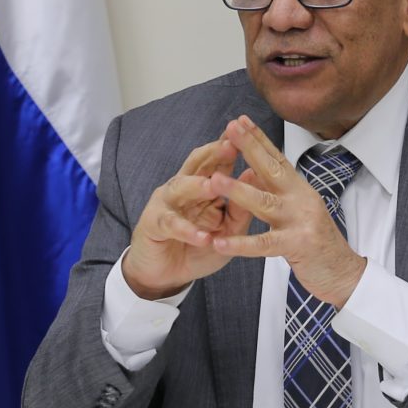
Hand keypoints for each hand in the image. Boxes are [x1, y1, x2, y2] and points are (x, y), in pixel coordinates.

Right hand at [119, 134, 243, 300]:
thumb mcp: (227, 231)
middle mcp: (181, 188)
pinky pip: (171, 224)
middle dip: (213, 154)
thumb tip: (254, 178)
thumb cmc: (197, 248)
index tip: (246, 132)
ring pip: (180, 188)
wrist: (164, 275)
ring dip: (197, 186)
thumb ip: (240, 209)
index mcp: (200, 186)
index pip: (216, 161)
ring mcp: (165, 204)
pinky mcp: (153, 224)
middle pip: (196, 165)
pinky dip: (188, 230)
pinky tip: (202, 236)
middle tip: (230, 146)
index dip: (229, 147)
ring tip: (214, 186)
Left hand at [205, 117, 366, 307]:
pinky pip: (263, 244)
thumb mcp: (299, 209)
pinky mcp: (297, 245)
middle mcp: (301, 199)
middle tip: (229, 129)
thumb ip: (280, 191)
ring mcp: (300, 221)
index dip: (258, 138)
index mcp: (299, 189)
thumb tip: (258, 167)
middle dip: (249, 148)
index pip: (277, 158)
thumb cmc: (316, 242)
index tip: (239, 120)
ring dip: (238, 190)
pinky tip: (219, 242)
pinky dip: (240, 244)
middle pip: (271, 169)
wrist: (344, 273)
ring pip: (264, 202)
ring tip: (213, 180)